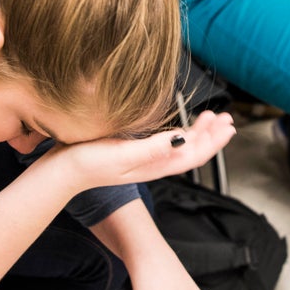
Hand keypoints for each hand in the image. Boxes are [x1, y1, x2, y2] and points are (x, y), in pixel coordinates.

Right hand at [58, 109, 235, 190]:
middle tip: (227, 117)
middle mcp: (153, 164)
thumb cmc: (89, 162)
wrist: (62, 171)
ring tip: (211, 118)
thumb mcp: (123, 153)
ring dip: (199, 133)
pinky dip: (180, 133)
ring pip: (181, 146)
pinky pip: (167, 144)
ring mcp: (144, 159)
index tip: (226, 124)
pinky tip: (180, 126)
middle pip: (192, 151)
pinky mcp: (133, 152)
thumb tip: (184, 138)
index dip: (213, 141)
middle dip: (212, 135)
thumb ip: (153, 147)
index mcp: (155, 166)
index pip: (194, 154)